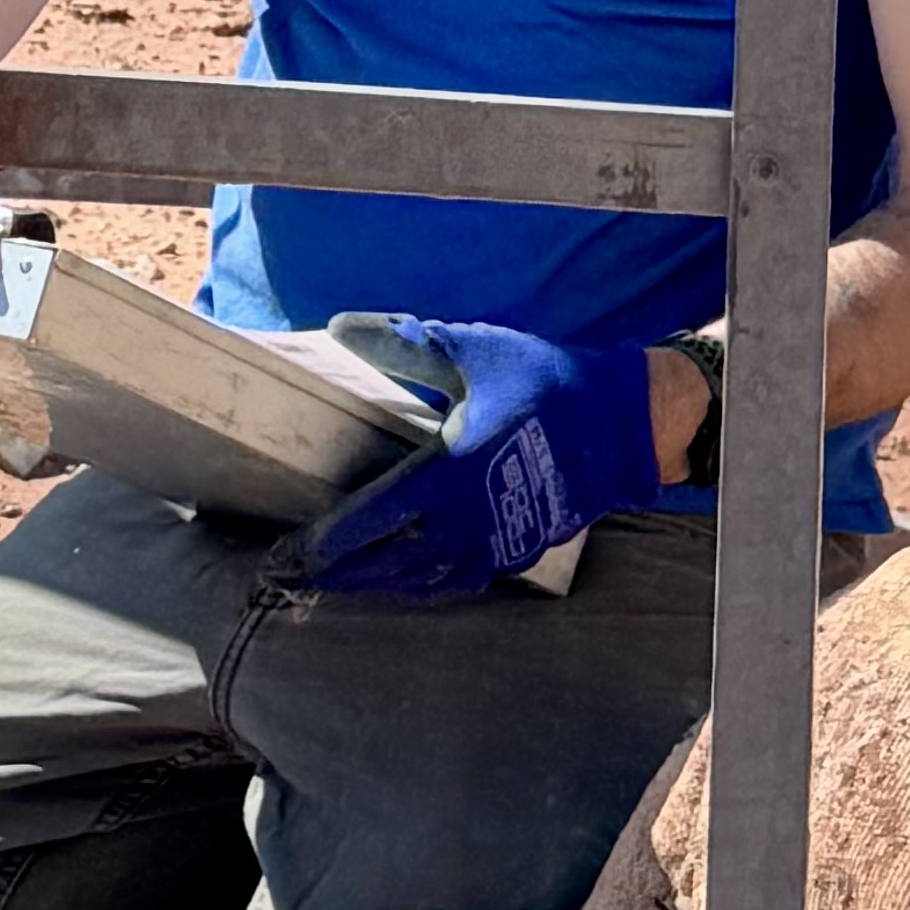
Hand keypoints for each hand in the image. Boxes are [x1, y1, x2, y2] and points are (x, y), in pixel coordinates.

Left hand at [291, 317, 661, 600]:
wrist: (621, 424)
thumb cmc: (543, 383)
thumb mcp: (471, 353)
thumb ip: (404, 344)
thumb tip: (342, 325)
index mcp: (446, 476)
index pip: (369, 521)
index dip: (325, 542)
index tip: (288, 554)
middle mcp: (463, 523)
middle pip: (384, 563)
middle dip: (336, 571)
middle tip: (289, 576)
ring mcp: (491, 545)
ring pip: (418, 579)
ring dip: (373, 582)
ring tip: (336, 581)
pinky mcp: (514, 551)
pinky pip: (454, 581)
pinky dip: (419, 584)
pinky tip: (402, 579)